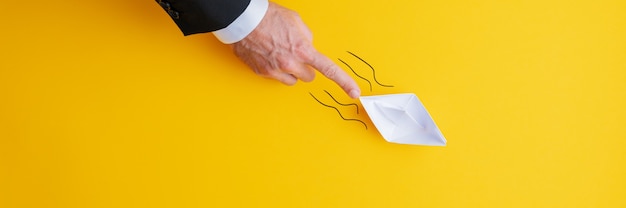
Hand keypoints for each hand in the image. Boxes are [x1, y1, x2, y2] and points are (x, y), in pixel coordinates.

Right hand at [231, 2, 360, 98]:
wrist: (243, 20)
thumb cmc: (268, 17)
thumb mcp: (296, 21)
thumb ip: (307, 37)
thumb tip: (308, 47)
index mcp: (303, 50)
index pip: (329, 70)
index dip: (344, 82)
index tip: (354, 92)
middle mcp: (290, 64)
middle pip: (308, 77)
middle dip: (305, 68)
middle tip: (296, 55)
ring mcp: (275, 70)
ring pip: (292, 80)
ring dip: (290, 71)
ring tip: (280, 54)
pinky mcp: (262, 73)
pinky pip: (276, 77)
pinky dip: (275, 69)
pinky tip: (269, 55)